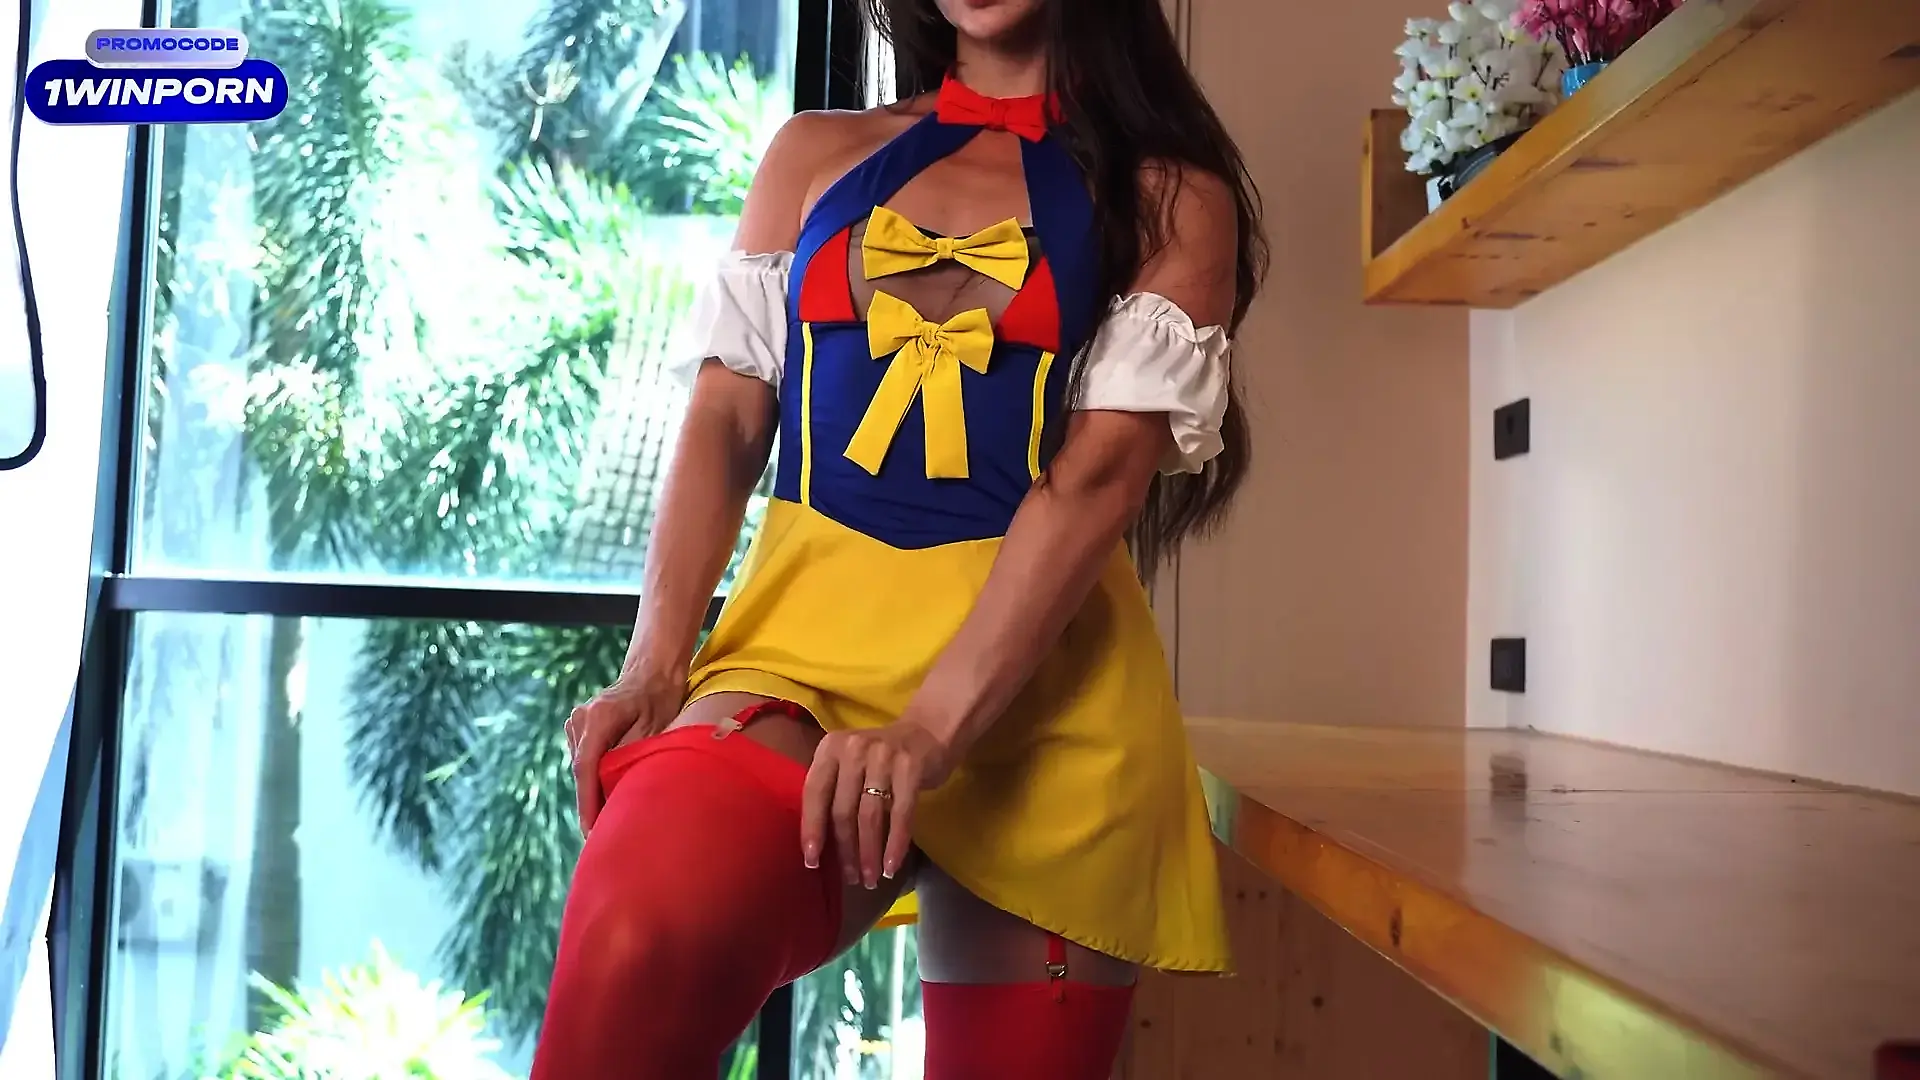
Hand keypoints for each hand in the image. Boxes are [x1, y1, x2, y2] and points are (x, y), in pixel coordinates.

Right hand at [565, 665, 684, 834]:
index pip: (586, 769)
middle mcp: (580, 719)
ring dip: (593, 790)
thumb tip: (622, 791)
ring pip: (583, 768)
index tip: (591, 832)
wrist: (652, 672)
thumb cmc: (660, 699)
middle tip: (603, 838)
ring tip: (608, 822)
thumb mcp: (655, 728)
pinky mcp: (579, 728)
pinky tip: (608, 794)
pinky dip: (595, 777)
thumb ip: (633, 756)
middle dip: (591, 804)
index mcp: (597, 718)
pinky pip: (585, 760)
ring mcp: (576, 722)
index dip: (588, 804)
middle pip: (582, 771)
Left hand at [801, 721, 952, 888]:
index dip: (812, 829)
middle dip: (845, 849)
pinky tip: (891, 866)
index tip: (812, 862)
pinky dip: (896, 844)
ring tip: (870, 878)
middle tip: (850, 878)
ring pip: (870, 815)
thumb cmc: (880, 758)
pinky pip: (900, 814)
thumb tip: (818, 846)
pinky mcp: (911, 767)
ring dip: (869, 852)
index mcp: (831, 748)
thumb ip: (832, 791)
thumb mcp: (849, 764)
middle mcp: (854, 749)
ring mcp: (883, 756)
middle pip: (843, 809)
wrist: (927, 732)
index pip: (814, 792)